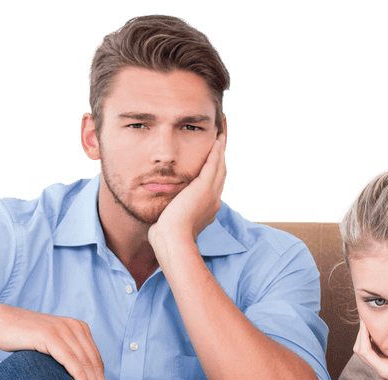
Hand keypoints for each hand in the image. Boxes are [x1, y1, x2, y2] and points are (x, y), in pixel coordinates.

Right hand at [0, 304, 109, 379]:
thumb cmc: (23, 339)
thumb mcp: (51, 345)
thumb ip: (66, 356)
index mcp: (79, 329)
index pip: (96, 360)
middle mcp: (74, 327)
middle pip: (93, 363)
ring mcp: (63, 330)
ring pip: (84, 362)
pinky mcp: (50, 335)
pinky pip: (69, 359)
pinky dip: (79, 375)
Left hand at [148, 132, 225, 257]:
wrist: (172, 240)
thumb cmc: (167, 237)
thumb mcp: (172, 223)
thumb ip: (172, 214)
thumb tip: (164, 215)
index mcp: (208, 208)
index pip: (215, 183)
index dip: (216, 168)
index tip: (215, 156)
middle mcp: (214, 200)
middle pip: (222, 171)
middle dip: (222, 154)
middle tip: (223, 136)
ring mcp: (212, 194)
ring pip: (221, 165)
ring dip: (222, 147)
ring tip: (223, 131)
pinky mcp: (205, 188)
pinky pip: (213, 164)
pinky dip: (215, 151)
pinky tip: (216, 139)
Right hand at [353, 321, 387, 379]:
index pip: (374, 346)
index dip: (371, 331)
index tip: (374, 316)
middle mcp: (385, 366)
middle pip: (364, 346)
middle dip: (363, 330)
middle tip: (365, 315)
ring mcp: (383, 369)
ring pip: (361, 349)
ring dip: (361, 333)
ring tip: (363, 319)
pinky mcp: (384, 370)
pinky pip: (366, 352)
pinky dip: (363, 338)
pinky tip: (366, 327)